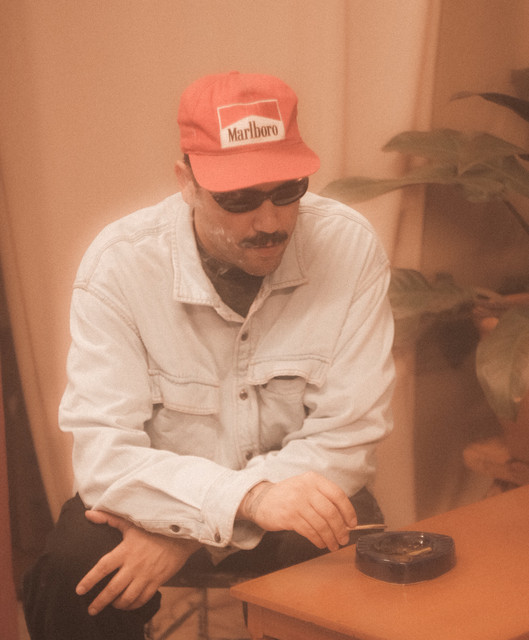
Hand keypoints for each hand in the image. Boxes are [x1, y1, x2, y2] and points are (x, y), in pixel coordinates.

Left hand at [75, 510, 199, 614]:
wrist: (180, 534)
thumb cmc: (153, 527)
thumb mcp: (130, 522)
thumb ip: (108, 519)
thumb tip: (88, 514)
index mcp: (125, 550)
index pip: (103, 568)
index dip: (89, 580)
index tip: (79, 590)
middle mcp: (134, 565)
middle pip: (112, 589)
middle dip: (99, 602)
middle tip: (91, 609)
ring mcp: (146, 575)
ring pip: (127, 598)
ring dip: (116, 604)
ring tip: (111, 605)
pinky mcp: (157, 581)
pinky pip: (143, 599)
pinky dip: (133, 605)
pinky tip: (128, 605)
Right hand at [237, 471, 356, 551]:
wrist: (261, 499)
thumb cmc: (288, 495)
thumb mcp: (305, 487)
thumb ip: (323, 497)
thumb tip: (345, 518)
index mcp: (313, 479)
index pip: (337, 494)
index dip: (348, 511)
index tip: (352, 523)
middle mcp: (306, 489)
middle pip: (331, 512)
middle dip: (340, 529)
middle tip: (344, 538)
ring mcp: (297, 502)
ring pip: (321, 524)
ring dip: (331, 537)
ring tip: (334, 544)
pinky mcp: (289, 517)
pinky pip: (310, 531)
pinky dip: (318, 540)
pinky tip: (321, 543)